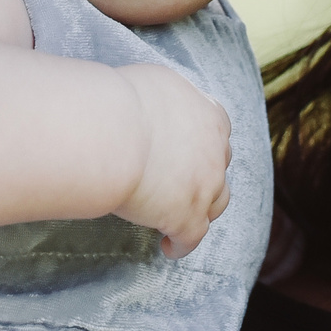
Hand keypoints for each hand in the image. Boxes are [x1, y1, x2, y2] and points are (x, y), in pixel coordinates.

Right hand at [111, 62, 231, 257]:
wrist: (111, 132)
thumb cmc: (117, 101)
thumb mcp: (149, 83)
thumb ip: (160, 98)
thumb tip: (147, 106)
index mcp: (207, 114)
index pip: (217, 128)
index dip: (204, 140)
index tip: (190, 147)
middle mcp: (214, 150)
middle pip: (219, 165)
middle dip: (205, 173)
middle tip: (183, 182)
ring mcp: (205, 186)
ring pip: (216, 203)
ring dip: (202, 209)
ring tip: (182, 217)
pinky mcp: (186, 217)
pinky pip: (191, 237)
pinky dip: (182, 244)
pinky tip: (169, 248)